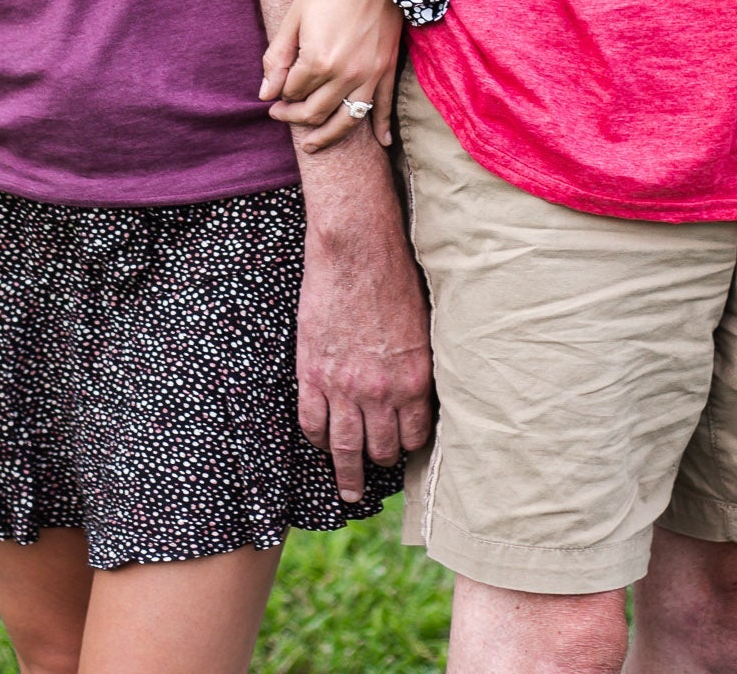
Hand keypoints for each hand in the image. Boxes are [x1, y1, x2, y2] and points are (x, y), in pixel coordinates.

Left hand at [262, 0, 404, 149]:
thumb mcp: (294, 17)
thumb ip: (278, 58)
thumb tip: (266, 93)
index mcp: (317, 60)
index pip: (293, 92)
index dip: (281, 94)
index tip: (276, 91)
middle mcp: (345, 74)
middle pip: (315, 111)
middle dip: (295, 117)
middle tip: (281, 115)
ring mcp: (369, 73)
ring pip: (347, 120)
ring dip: (328, 136)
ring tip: (312, 145)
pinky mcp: (387, 67)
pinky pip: (384, 105)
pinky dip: (383, 127)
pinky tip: (382, 144)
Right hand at [298, 179, 431, 500]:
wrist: (356, 248)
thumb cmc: (396, 276)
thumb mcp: (424, 326)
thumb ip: (421, 365)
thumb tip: (421, 392)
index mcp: (414, 380)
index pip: (415, 437)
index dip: (410, 447)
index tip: (404, 449)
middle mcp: (381, 392)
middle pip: (382, 449)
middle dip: (381, 461)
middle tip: (378, 468)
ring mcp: (342, 386)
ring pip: (345, 448)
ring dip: (348, 473)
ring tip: (349, 488)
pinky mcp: (312, 374)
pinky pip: (312, 423)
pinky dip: (317, 440)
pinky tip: (321, 444)